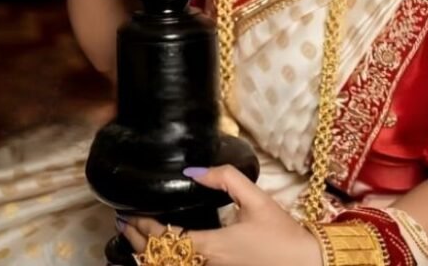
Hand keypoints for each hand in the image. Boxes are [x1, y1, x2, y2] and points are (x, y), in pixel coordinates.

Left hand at [120, 165, 322, 265]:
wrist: (303, 263)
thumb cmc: (281, 233)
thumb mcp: (256, 199)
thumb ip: (226, 179)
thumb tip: (195, 171)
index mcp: (212, 245)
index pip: (167, 239)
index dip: (144, 228)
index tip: (129, 214)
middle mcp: (207, 265)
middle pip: (161, 260)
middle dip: (138, 242)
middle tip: (123, 224)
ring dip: (148, 256)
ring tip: (133, 239)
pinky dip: (166, 262)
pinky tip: (160, 254)